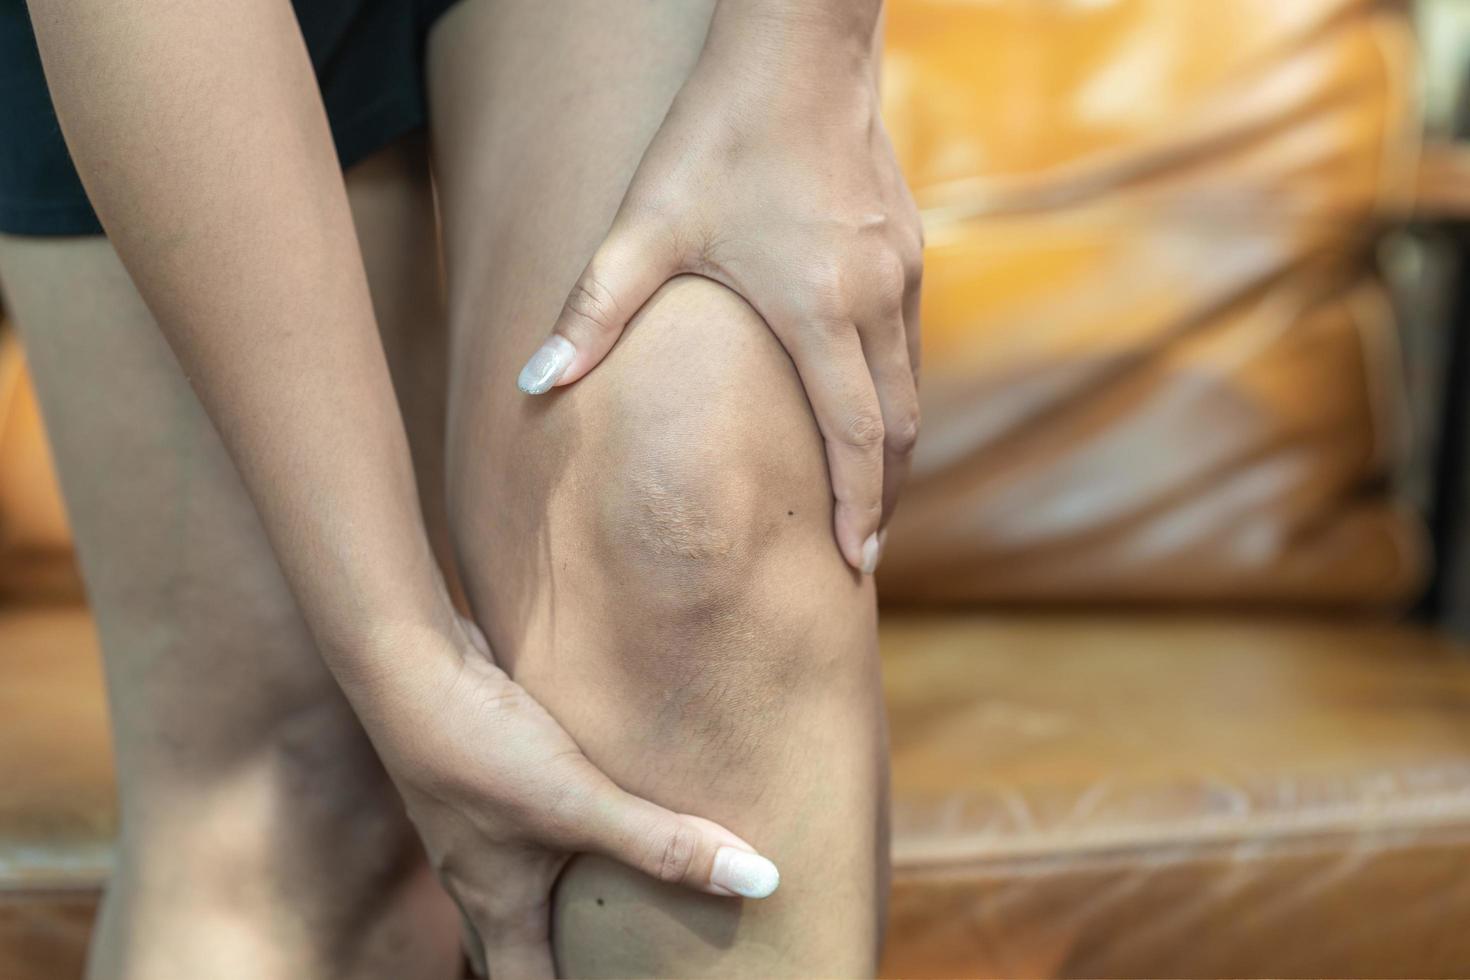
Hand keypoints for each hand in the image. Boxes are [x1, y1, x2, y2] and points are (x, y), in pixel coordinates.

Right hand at [361, 618, 778, 978]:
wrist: (408, 670)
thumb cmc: (483, 749)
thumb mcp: (579, 803)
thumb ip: (663, 842)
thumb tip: (758, 881)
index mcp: (499, 906)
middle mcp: (479, 875)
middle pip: (513, 944)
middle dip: (557, 960)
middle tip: (609, 959)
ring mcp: (474, 826)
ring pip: (517, 881)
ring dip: (556, 893)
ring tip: (608, 889)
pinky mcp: (479, 777)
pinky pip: (520, 825)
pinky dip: (554, 832)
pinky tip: (588, 800)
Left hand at [515, 4, 921, 574]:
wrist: (800, 50)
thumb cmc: (721, 135)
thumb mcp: (647, 227)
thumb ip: (593, 311)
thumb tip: (532, 383)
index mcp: (819, 312)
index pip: (856, 439)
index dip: (859, 509)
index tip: (855, 565)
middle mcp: (876, 303)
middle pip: (900, 428)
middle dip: (883, 497)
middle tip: (862, 553)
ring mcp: (902, 275)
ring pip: (911, 387)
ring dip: (894, 448)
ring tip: (868, 495)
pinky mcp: (909, 248)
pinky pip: (909, 342)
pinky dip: (894, 391)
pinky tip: (865, 403)